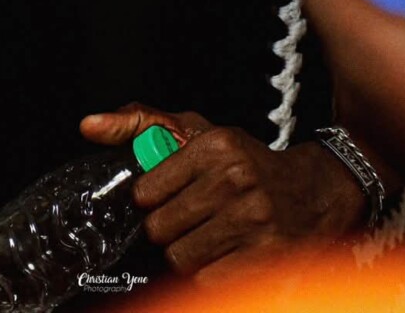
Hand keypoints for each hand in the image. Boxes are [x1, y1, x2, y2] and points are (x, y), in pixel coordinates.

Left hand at [80, 104, 365, 276]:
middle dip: (166, 231)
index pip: (147, 191)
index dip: (149, 202)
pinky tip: (222, 255)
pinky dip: (209, 274)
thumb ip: (140, 124)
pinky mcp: (265, 255)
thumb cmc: (247, 163)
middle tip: (185, 222)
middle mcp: (234, 178)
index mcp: (215, 145)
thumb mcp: (199, 133)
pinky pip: (208, 279)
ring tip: (204, 239)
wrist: (315, 192)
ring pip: (180, 257)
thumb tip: (88, 125)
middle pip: (160, 229)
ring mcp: (252, 219)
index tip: (163, 200)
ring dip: (186, 255)